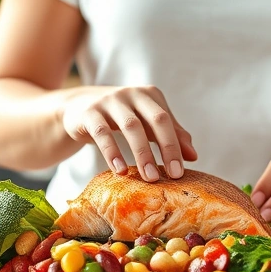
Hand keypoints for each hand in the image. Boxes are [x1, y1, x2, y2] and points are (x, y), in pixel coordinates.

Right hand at [60, 86, 196, 181]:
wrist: (77, 107)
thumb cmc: (120, 118)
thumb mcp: (145, 124)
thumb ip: (170, 135)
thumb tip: (193, 157)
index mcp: (150, 95)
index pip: (168, 121)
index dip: (176, 146)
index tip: (181, 172)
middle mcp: (132, 94)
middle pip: (155, 119)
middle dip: (166, 148)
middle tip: (172, 176)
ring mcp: (110, 101)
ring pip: (131, 126)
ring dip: (142, 153)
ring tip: (150, 177)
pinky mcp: (90, 112)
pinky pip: (103, 133)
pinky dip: (113, 152)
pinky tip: (120, 170)